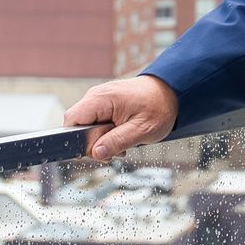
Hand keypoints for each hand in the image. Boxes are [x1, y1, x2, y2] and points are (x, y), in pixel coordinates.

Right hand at [63, 75, 180, 161]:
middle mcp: (96, 95)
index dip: (78, 140)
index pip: (71, 121)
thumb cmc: (159, 107)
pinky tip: (121, 136)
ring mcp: (100, 98)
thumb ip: (116, 141)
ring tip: (122, 144)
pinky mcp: (105, 103)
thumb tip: (95, 153)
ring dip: (101, 139)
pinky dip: (106, 132)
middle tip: (115, 151)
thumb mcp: (141, 130)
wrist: (172, 92)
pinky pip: (96, 121)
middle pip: (77, 125)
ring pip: (87, 125)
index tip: (96, 151)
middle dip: (93, 143)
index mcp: (101, 99)